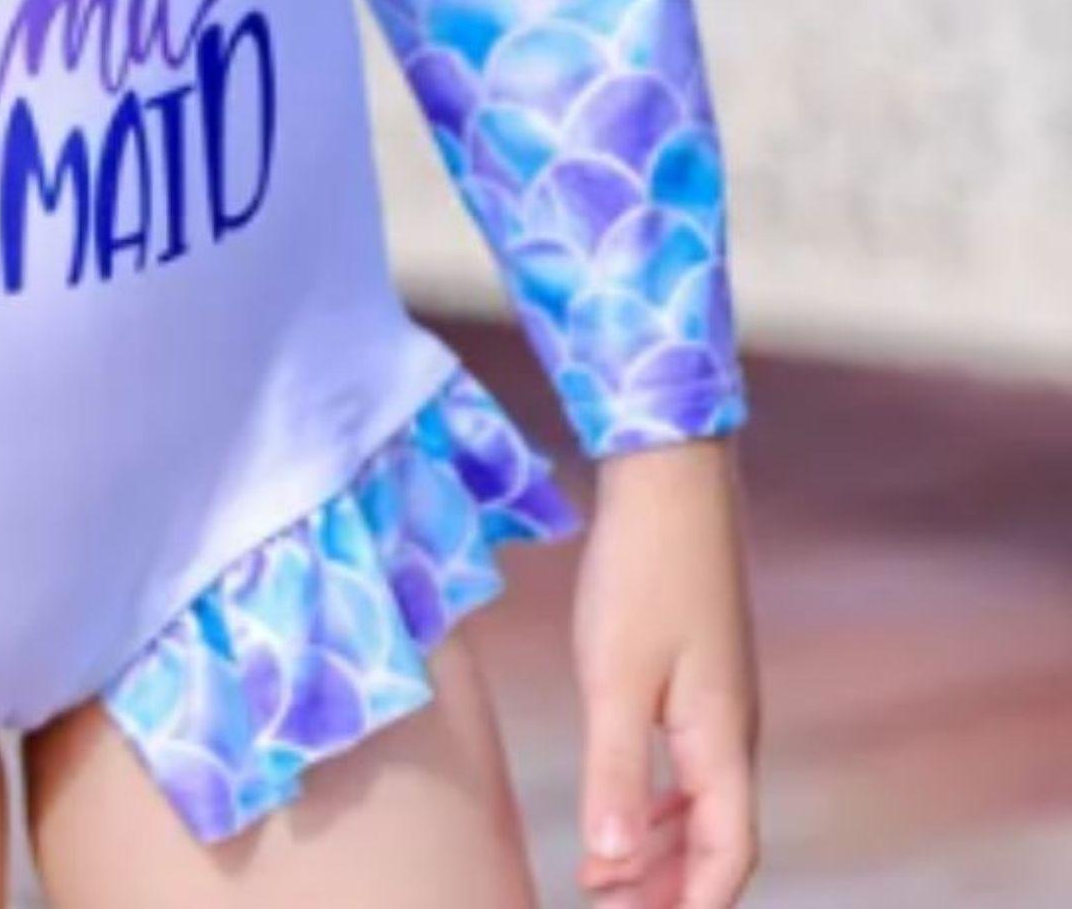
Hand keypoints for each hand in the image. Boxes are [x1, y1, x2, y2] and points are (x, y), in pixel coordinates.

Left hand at [573, 431, 760, 905]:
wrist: (671, 476)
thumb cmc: (643, 569)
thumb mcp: (614, 674)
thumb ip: (612, 770)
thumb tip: (609, 863)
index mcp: (722, 741)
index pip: (725, 857)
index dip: (689, 905)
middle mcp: (734, 730)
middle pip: (717, 840)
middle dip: (669, 887)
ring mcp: (721, 701)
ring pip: (703, 804)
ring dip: (660, 848)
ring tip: (607, 879)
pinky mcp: (701, 673)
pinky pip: (690, 765)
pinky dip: (658, 801)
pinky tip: (626, 807)